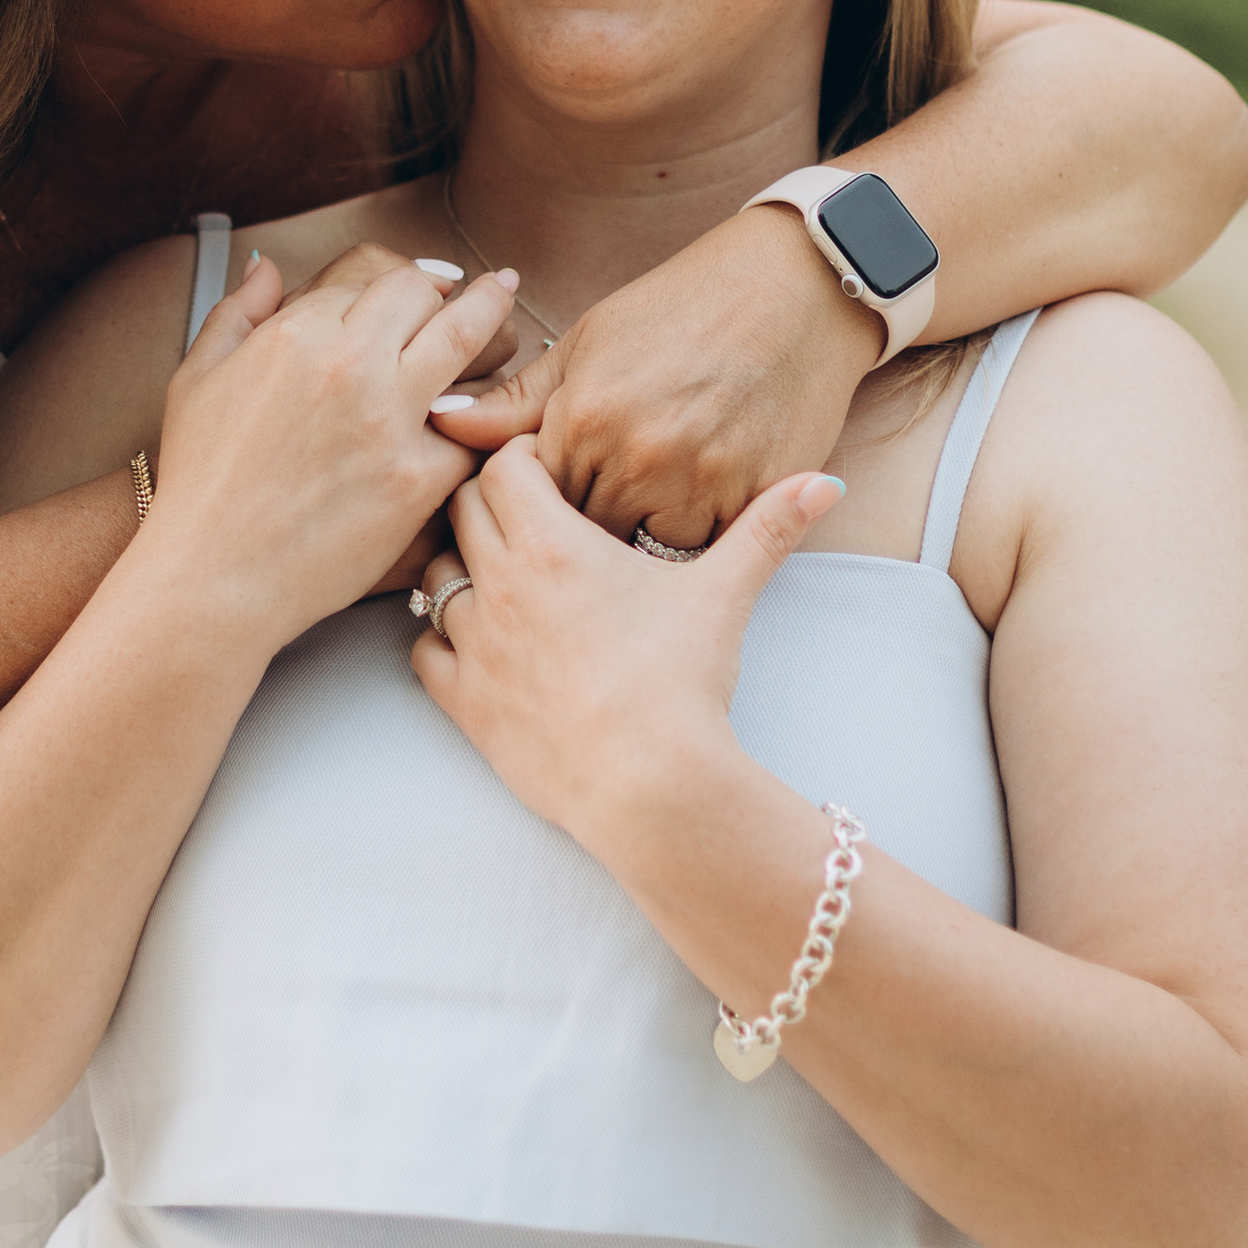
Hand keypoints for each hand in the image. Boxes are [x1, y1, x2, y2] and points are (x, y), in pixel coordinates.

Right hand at [141, 249, 518, 654]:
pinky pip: (474, 429)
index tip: (423, 288)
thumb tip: (268, 270)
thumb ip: (236, 312)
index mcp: (295, 332)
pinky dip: (484, 418)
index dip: (401, 285)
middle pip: (426, 296)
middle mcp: (347, 364)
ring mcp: (388, 419)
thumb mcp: (196, 379)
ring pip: (466, 341)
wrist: (214, 575)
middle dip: (455, 291)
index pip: (374, 280)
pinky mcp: (418, 477)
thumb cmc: (199, 483)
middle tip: (490, 287)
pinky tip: (497, 408)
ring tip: (512, 304)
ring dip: (495, 319)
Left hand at [410, 440, 843, 857]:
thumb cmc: (682, 684)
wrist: (649, 786)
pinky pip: (424, 653)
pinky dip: (443, 644)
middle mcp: (498, 585)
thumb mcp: (725, 594)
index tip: (551, 474)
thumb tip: (823, 482)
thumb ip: (768, 529)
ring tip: (504, 582)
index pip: (501, 466)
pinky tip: (482, 648)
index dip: (522, 461)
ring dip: (461, 571)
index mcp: (551, 545)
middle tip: (527, 521)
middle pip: (459, 512)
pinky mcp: (464, 704)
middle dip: (488, 505)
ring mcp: (474, 646)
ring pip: (433, 580)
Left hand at [425, 201, 880, 543]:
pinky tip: (675, 526)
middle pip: (576, 533)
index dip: (525, 502)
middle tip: (573, 531)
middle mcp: (636, 456)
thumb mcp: (589, 341)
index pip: (525, 495)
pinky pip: (700, 553)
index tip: (534, 502)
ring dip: (625, 548)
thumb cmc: (682, 309)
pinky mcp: (752, 502)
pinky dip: (685, 546)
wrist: (795, 290)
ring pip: (636, 552)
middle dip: (567, 537)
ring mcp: (698, 483)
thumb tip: (441, 423)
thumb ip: (517, 399)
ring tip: (618, 533)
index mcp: (585, 415)